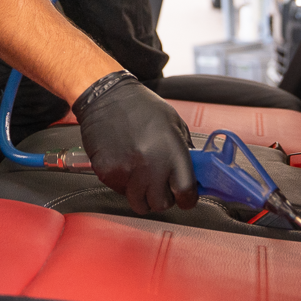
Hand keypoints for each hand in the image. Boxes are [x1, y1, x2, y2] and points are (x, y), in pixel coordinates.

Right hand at [74, 71, 197, 213]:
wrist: (107, 96)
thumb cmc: (140, 106)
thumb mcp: (174, 123)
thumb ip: (184, 152)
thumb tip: (193, 175)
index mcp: (171, 151)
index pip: (186, 192)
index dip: (188, 198)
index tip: (185, 197)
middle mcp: (150, 164)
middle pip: (162, 204)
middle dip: (164, 198)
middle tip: (162, 185)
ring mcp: (127, 171)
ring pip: (140, 204)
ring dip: (144, 195)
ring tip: (142, 175)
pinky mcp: (108, 174)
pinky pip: (121, 192)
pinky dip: (125, 184)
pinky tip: (126, 164)